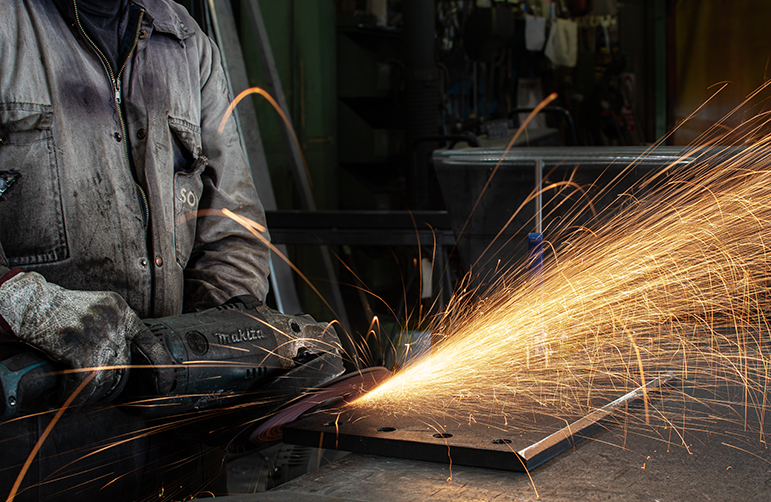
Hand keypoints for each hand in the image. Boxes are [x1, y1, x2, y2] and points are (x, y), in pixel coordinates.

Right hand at [0, 270, 168, 404]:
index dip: (161, 365)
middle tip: (93, 390)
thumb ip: (114, 325)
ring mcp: (99, 336)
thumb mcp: (97, 308)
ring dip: (88, 392)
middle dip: (107, 383)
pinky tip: (61, 399)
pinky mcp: (80, 350)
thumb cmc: (60, 309)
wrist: (31, 303)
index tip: (165, 385)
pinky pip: (82, 384)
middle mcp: (115, 322)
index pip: (150, 341)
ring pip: (104, 378)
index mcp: (121, 310)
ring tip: (74, 396)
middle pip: (122, 365)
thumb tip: (123, 354)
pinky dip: (70, 396)